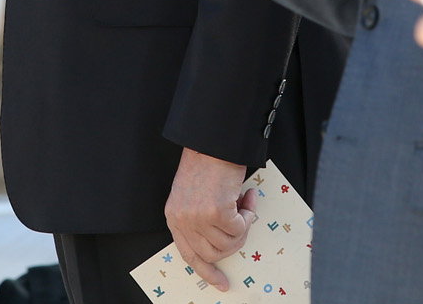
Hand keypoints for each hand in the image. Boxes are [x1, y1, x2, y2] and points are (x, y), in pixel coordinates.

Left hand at [164, 149, 254, 289]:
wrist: (213, 141)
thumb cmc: (206, 162)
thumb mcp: (193, 195)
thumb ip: (199, 219)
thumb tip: (222, 240)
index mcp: (174, 217)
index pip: (189, 255)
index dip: (206, 271)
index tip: (221, 281)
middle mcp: (183, 220)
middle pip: (213, 254)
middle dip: (233, 242)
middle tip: (242, 220)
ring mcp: (199, 217)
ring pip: (230, 244)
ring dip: (243, 225)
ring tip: (243, 202)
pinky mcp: (216, 211)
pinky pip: (240, 228)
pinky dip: (248, 213)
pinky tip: (246, 196)